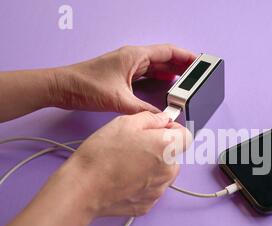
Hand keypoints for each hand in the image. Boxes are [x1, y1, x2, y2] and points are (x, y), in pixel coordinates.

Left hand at [51, 44, 195, 113]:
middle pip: (164, 59)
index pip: (168, 51)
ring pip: (156, 67)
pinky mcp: (123, 76)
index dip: (185, 57)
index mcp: (134, 56)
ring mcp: (128, 67)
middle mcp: (133, 59)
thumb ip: (143, 110)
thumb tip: (162, 118)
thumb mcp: (119, 100)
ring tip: (186, 82)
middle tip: (197, 75)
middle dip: (181, 66)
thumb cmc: (85, 86)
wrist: (63, 88)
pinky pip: (147, 75)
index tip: (199, 62)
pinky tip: (166, 86)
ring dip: (171, 73)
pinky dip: (159, 80)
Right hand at [57, 111, 191, 217]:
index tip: (160, 129)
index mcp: (167, 147)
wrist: (83, 188)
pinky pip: (151, 189)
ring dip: (152, 167)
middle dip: (160, 149)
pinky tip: (124, 179)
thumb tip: (163, 120)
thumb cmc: (102, 155)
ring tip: (126, 164)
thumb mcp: (125, 123)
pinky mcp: (148, 204)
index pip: (186, 136)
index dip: (174, 130)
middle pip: (174, 156)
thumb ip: (151, 118)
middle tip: (135, 146)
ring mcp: (159, 190)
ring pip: (163, 173)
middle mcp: (169, 170)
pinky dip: (142, 184)